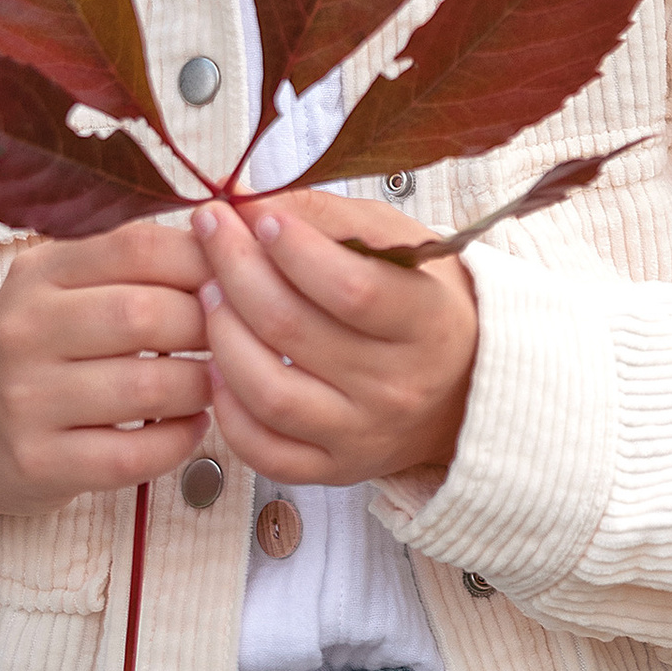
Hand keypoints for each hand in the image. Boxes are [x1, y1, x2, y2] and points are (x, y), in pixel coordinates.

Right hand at [0, 214, 210, 594]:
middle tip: (239, 339)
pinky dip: (180, 440)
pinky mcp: (36, 462)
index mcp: (39, 272)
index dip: (203, 260)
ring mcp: (25, 400)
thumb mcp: (69, 288)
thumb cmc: (45, 349)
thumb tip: (238, 232)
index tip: (237, 280)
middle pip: (145, 315)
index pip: (136, 246)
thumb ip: (139, 262)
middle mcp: (24, 330)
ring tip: (219, 383)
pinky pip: (134, 454)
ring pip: (148, 388)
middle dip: (211, 328)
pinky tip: (192, 426)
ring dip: (202, 387)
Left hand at [191, 191, 478, 491]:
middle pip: (294, 330)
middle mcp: (398, 387)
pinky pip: (265, 450)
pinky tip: (217, 365)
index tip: (258, 214)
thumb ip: (328, 217)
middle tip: (210, 229)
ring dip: (222, 335)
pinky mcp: (334, 469)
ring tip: (208, 293)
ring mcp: (363, 435)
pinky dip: (228, 408)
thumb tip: (247, 201)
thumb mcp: (400, 244)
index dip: (294, 249)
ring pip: (270, 393)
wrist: (463, 388)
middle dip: (236, 268)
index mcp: (429, 324)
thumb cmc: (422, 302)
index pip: (352, 289)